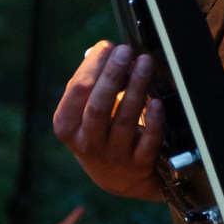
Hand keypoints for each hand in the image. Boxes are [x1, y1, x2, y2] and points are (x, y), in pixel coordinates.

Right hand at [52, 41, 166, 200]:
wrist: (118, 177)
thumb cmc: (100, 132)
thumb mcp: (83, 113)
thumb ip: (91, 82)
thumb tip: (102, 50)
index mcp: (67, 126)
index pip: (77, 91)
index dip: (93, 66)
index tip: (108, 46)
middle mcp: (88, 143)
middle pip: (98, 106)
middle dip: (113, 75)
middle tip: (126, 52)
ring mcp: (113, 156)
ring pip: (124, 120)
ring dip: (136, 88)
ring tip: (145, 64)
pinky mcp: (138, 164)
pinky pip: (147, 141)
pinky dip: (153, 120)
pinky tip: (156, 102)